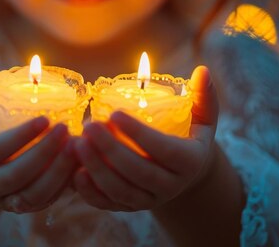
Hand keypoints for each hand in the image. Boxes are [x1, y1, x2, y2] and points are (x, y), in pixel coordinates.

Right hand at [0, 54, 77, 213]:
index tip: (46, 118)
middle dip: (45, 153)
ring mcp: (6, 201)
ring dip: (59, 171)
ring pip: (35, 193)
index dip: (21, 137)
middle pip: (18, 175)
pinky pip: (47, 200)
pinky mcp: (24, 207)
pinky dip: (65, 184)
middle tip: (67, 128)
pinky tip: (81, 162)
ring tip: (78, 146)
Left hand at [73, 65, 218, 210]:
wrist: (185, 176)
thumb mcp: (203, 119)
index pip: (164, 150)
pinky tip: (75, 172)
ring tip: (77, 143)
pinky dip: (90, 193)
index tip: (114, 113)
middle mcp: (171, 186)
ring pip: (121, 191)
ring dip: (97, 169)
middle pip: (139, 172)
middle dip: (111, 150)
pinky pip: (108, 204)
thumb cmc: (190, 137)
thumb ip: (203, 96)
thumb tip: (202, 70)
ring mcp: (149, 200)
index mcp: (190, 161)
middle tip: (89, 126)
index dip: (139, 133)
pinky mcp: (130, 209)